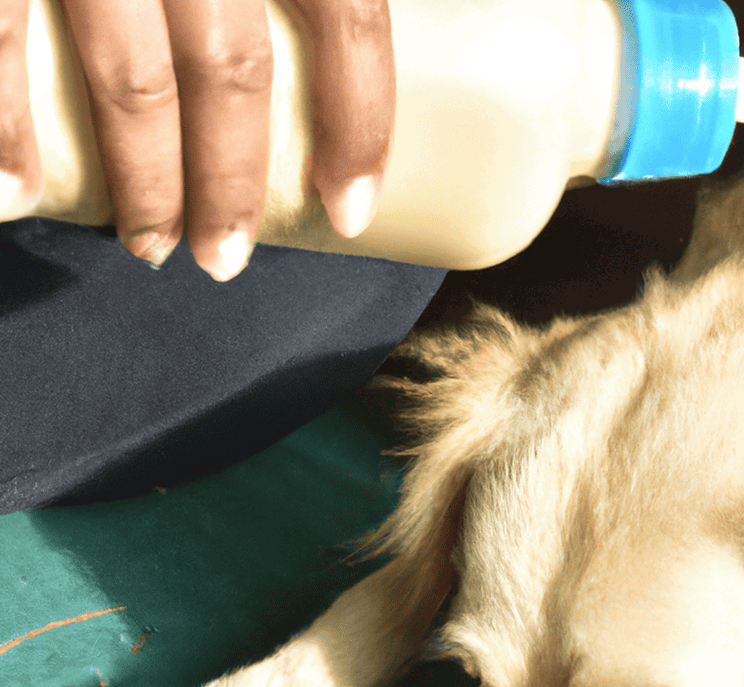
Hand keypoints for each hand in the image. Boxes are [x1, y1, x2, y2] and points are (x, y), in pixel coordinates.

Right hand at [0, 0, 394, 280]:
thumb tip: (340, 4)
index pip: (348, 15)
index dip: (361, 124)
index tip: (352, 208)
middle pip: (234, 71)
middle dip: (234, 186)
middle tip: (228, 257)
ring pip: (130, 81)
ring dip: (144, 186)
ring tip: (152, 248)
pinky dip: (2, 127)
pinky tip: (14, 194)